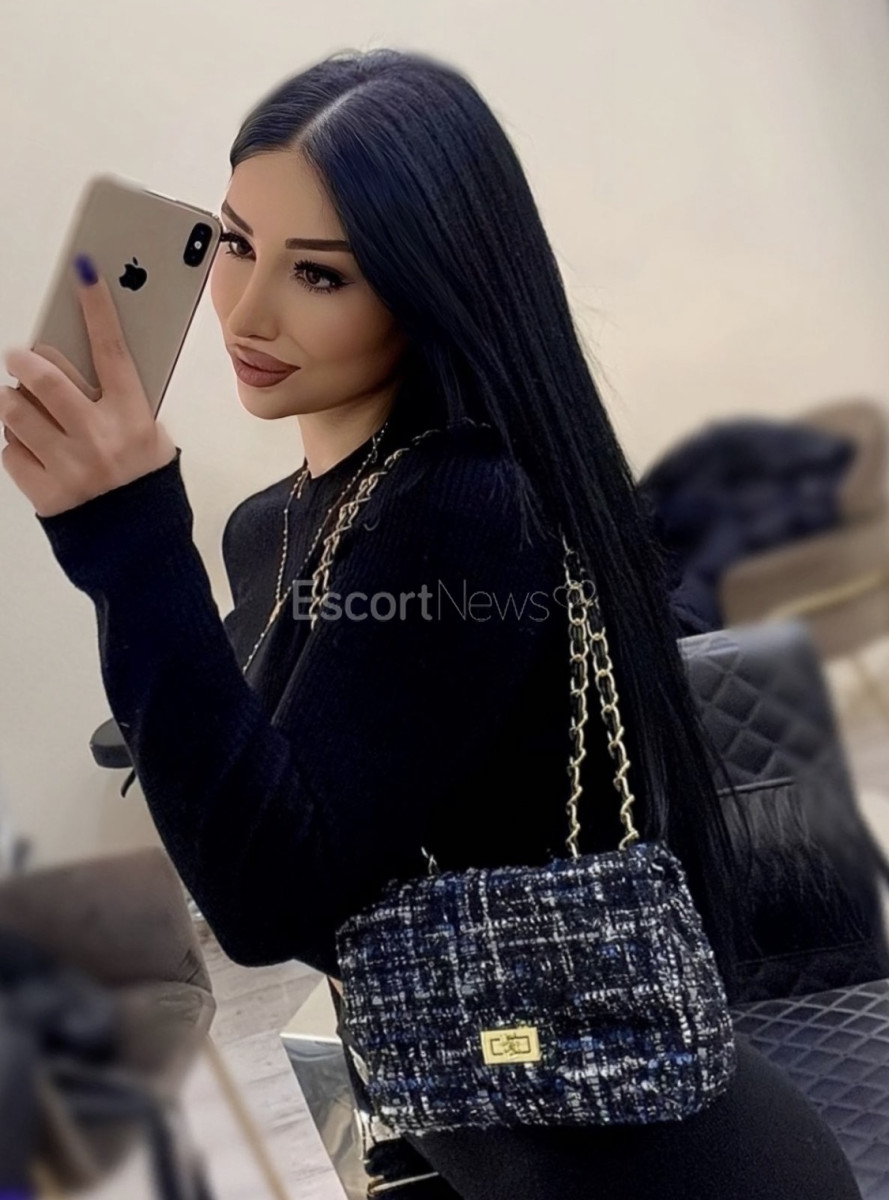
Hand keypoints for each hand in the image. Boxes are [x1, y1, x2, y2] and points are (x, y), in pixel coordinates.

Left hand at [0, 256, 176, 517]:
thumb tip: (85, 364)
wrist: (141, 553)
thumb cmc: (146, 488)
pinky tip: (31, 450)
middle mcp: (100, 438)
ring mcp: (69, 466)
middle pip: (45, 377)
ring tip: (19, 405)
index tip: (83, 270)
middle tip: (19, 360)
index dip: (98, 306)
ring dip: (11, 401)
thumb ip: (122, 404)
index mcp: (133, 419)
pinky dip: (14, 445)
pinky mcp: (44, 492)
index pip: (113, 350)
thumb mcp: (153, 441)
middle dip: (24, 362)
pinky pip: (9, 451)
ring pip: (15, 411)